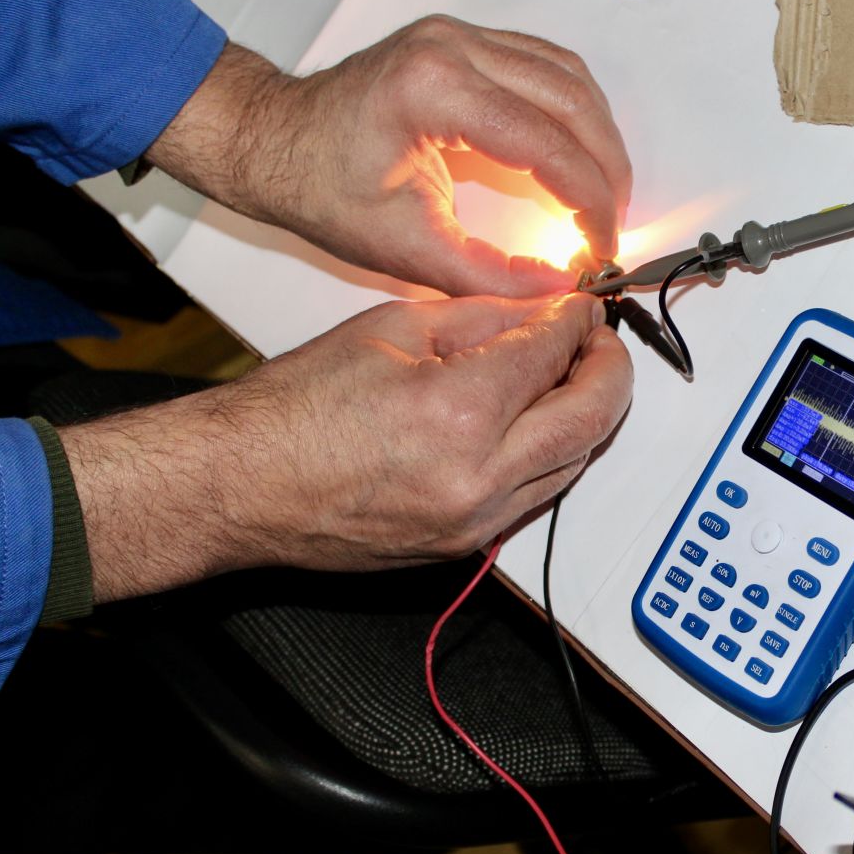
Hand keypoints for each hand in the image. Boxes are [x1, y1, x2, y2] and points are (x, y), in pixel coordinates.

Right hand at [59, 294, 630, 601]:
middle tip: (600, 343)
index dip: (578, 321)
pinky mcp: (466, 546)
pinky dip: (553, 454)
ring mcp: (476, 520)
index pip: (555, 353)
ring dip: (588, 415)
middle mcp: (479, 475)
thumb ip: (485, 318)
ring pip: (575, 462)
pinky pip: (539, 495)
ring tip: (572, 377)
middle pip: (593, 417)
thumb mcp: (392, 329)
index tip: (581, 307)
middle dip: (611, 369)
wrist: (242, 487)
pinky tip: (538, 422)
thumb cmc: (294, 410)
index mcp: (458, 410)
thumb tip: (546, 310)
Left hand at [147, 18, 631, 297]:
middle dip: (606, 171)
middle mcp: (452, 49)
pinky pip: (546, 67)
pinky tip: (578, 155)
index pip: (547, 144)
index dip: (589, 202)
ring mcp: (460, 38)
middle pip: (572, 103)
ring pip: (569, 78)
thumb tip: (559, 288)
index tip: (600, 245)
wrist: (273, 144)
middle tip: (610, 226)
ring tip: (602, 197)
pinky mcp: (464, 44)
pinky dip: (574, 114)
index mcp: (434, 92)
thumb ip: (491, 275)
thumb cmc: (318, 186)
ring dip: (598, 139)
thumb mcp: (408, 248)